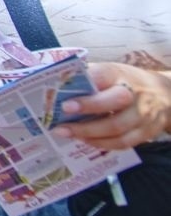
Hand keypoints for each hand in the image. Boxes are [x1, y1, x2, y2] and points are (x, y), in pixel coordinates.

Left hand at [53, 63, 170, 150]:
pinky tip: (85, 141)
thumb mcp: (109, 72)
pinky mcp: (147, 132)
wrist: (163, 95)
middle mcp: (133, 93)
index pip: (102, 78)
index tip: (64, 102)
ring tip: (67, 134)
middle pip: (114, 102)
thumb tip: (55, 84)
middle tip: (61, 122)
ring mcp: (142, 114)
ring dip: (89, 134)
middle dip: (86, 112)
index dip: (84, 89)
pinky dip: (102, 144)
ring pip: (117, 127)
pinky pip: (124, 142)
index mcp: (118, 74)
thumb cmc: (124, 82)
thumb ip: (87, 77)